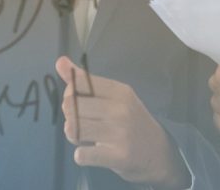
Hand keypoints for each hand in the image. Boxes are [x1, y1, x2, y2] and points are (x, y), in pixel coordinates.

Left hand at [55, 56, 189, 188]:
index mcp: (120, 91)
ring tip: (86, 138)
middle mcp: (120, 108)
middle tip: (83, 123)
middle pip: (71, 105)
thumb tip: (60, 62)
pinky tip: (92, 152)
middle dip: (70, 116)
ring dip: (74, 136)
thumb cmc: (132, 122)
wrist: (159, 153)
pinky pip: (82, 154)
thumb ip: (85, 81)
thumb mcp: (115, 98)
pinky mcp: (118, 156)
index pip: (79, 82)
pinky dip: (81, 155)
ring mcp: (120, 133)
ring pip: (73, 129)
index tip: (81, 102)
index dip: (70, 93)